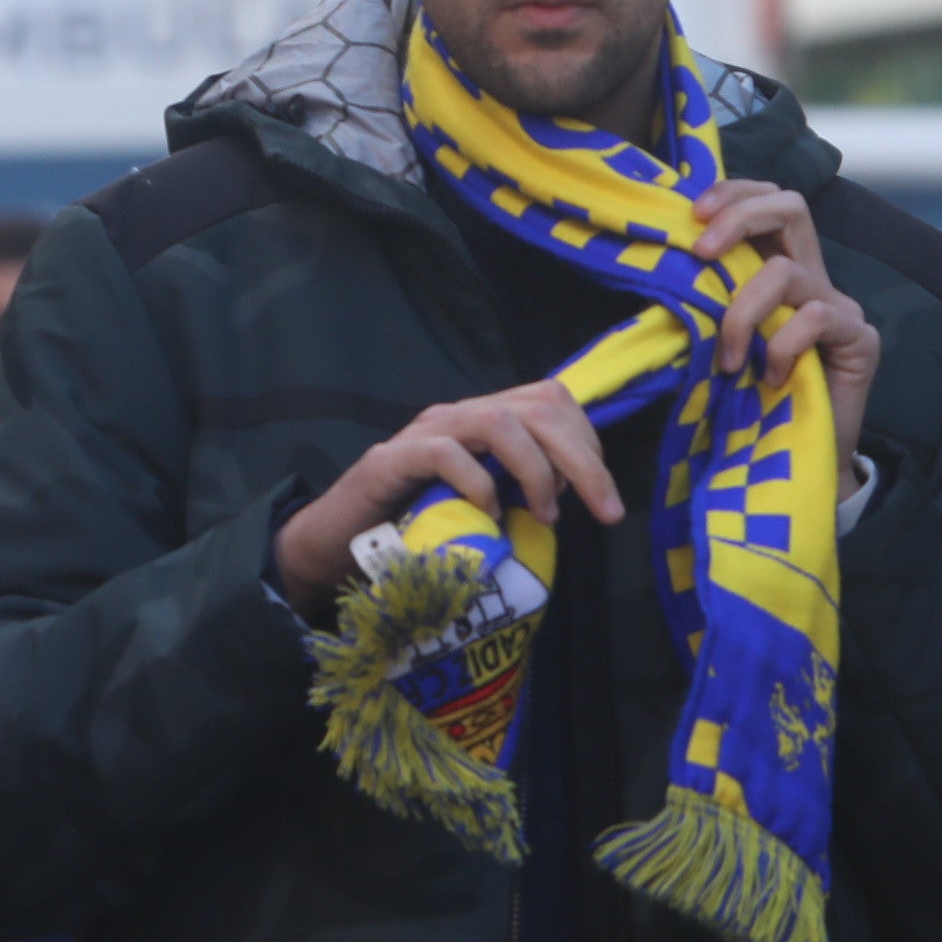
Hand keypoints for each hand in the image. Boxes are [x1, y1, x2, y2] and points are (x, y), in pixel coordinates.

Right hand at [273, 380, 624, 609]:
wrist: (337, 540)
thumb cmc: (416, 525)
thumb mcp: (483, 505)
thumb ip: (520, 492)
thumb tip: (570, 499)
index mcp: (486, 419)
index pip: (553, 401)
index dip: (588, 444)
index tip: (602, 497)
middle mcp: (459, 415)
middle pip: (538, 406)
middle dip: (583, 460)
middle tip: (604, 511)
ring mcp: (425, 432)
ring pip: (498, 421)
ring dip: (535, 470)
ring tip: (543, 515)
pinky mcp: (392, 459)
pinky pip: (445, 453)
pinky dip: (477, 484)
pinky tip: (488, 515)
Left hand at [693, 180, 879, 475]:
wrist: (800, 459)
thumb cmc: (756, 403)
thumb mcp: (725, 342)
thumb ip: (712, 302)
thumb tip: (665, 267)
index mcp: (782, 269)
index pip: (768, 200)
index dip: (733, 193)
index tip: (692, 215)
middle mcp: (815, 279)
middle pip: (791, 206)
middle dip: (739, 216)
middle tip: (701, 253)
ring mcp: (841, 308)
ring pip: (786, 272)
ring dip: (743, 312)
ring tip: (729, 361)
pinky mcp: (860, 340)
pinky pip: (815, 318)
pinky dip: (782, 346)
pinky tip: (771, 379)